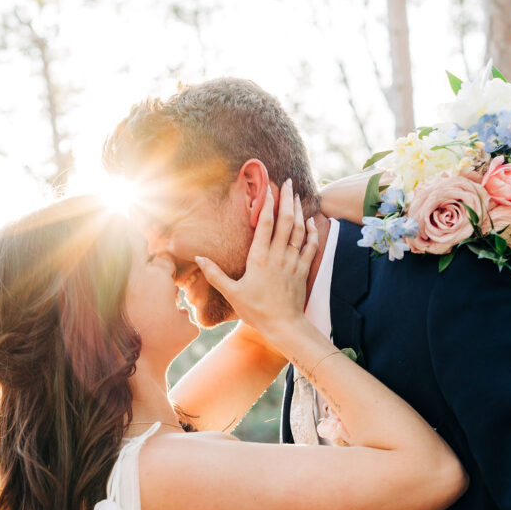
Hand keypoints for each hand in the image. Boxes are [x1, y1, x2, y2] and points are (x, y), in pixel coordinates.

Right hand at [194, 179, 317, 336]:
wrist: (284, 326)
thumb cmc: (256, 312)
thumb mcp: (232, 294)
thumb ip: (215, 274)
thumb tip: (198, 258)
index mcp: (259, 258)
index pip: (264, 224)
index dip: (266, 204)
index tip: (267, 188)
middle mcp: (277, 256)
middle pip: (285, 221)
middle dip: (286, 199)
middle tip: (288, 182)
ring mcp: (292, 262)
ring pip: (299, 230)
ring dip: (299, 211)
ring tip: (298, 196)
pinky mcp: (303, 271)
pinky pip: (310, 246)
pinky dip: (312, 232)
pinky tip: (311, 221)